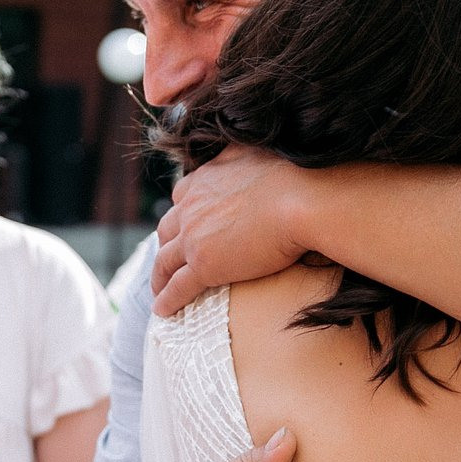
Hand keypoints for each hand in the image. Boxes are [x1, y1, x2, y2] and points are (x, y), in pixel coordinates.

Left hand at [152, 146, 305, 316]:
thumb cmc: (292, 174)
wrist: (301, 198)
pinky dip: (167, 299)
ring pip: (165, 261)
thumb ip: (237, 152)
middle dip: (165, 245)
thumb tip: (238, 149)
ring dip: (159, 276)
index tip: (186, 224)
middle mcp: (191, 207)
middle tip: (167, 260)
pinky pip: (178, 287)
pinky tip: (163, 311)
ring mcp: (194, 238)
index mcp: (203, 180)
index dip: (182, 213)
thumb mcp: (254, 151)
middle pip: (167, 230)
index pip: (182, 196)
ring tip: (159, 289)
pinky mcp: (204, 266)